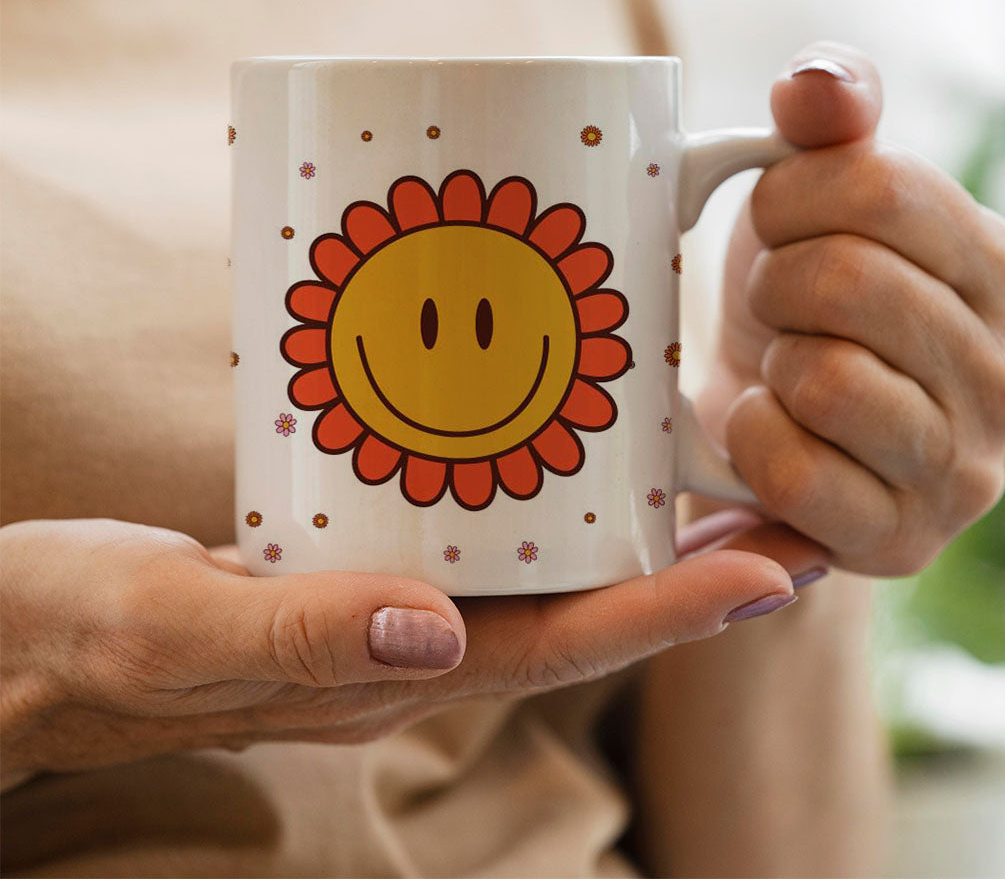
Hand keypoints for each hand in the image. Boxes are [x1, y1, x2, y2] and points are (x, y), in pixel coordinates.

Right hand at [0, 517, 800, 782]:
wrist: (28, 635)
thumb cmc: (83, 637)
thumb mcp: (164, 630)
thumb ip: (287, 635)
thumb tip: (429, 636)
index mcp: (381, 679)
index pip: (557, 650)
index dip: (669, 616)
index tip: (773, 571)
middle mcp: (411, 648)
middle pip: (584, 614)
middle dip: (696, 574)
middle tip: (798, 508)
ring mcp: (393, 609)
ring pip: (548, 575)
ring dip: (643, 537)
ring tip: (732, 476)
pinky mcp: (364, 563)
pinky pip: (486, 536)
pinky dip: (553, 503)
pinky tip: (585, 454)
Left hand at [697, 41, 1004, 575]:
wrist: (770, 423)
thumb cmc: (793, 301)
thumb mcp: (810, 195)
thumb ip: (829, 116)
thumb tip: (814, 85)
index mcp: (999, 269)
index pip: (880, 189)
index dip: (788, 198)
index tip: (773, 224)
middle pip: (846, 282)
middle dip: (774, 284)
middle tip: (774, 304)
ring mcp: (962, 468)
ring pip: (825, 379)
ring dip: (770, 364)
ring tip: (782, 368)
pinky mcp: (900, 538)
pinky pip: (797, 474)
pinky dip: (754, 438)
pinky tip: (767, 426)